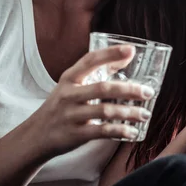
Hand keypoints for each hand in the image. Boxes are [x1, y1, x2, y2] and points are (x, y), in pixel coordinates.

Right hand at [27, 45, 155, 157]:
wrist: (37, 134)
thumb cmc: (61, 105)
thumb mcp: (72, 85)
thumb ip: (97, 71)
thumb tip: (127, 56)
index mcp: (70, 78)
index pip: (90, 60)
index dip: (111, 53)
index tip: (131, 50)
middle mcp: (69, 94)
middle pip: (102, 88)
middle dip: (128, 90)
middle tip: (148, 92)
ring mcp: (71, 115)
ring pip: (105, 111)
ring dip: (129, 113)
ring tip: (145, 114)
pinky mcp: (75, 134)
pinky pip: (102, 131)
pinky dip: (120, 131)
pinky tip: (133, 132)